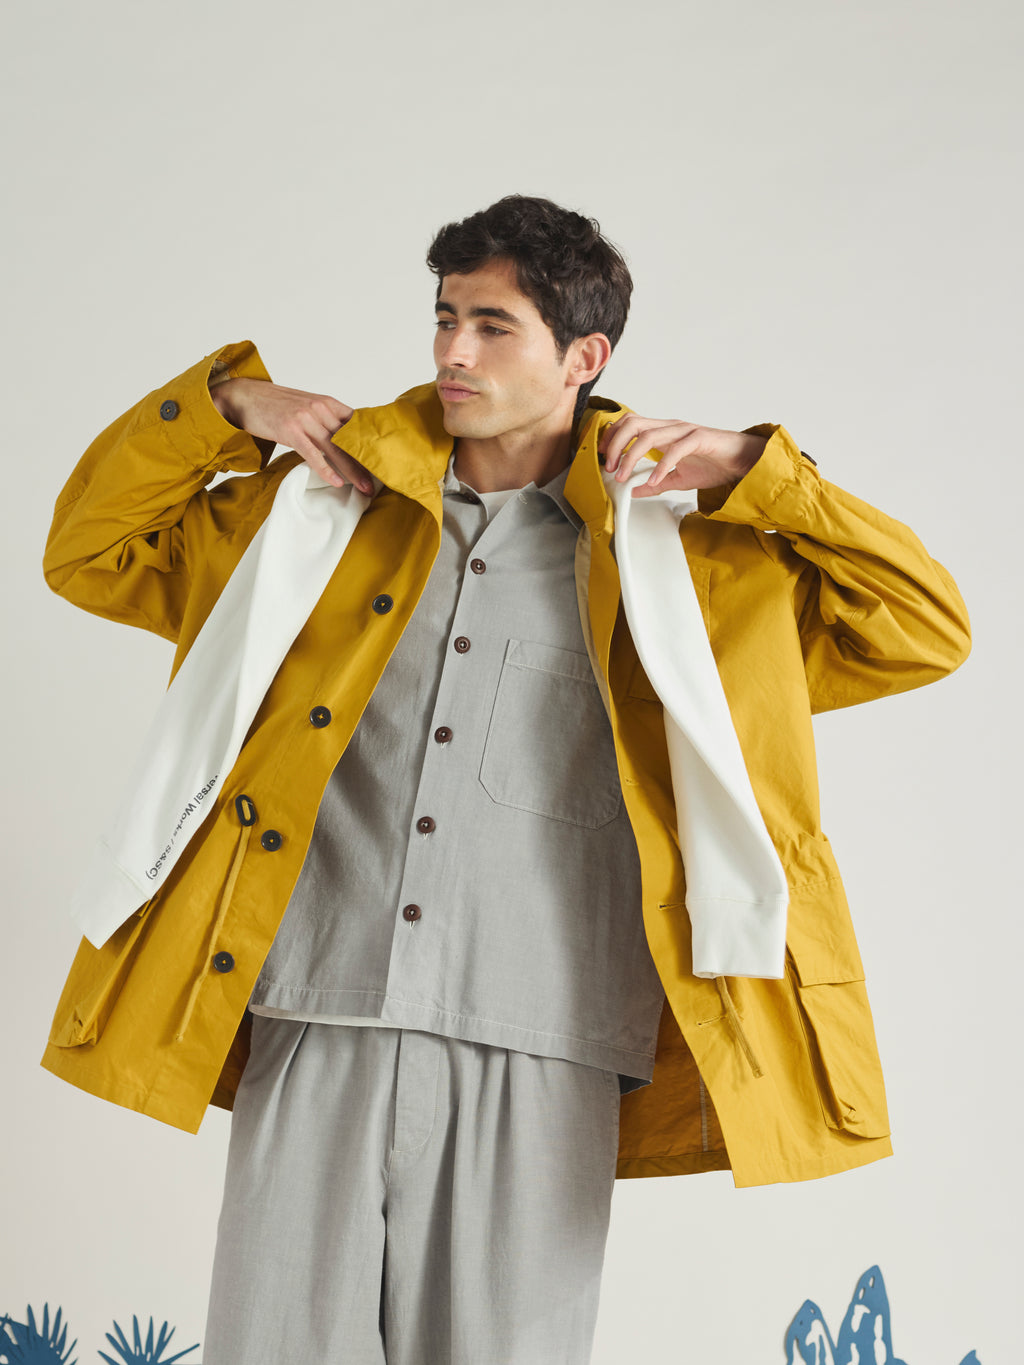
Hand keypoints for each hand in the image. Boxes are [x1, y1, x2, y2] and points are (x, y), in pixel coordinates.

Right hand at [210, 377, 372, 492]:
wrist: (245, 396)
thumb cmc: (275, 404)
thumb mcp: (306, 406)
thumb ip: (325, 418)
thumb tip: (343, 436)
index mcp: (326, 402)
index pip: (356, 424)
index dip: (369, 444)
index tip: (381, 461)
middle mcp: (319, 408)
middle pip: (349, 439)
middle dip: (365, 462)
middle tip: (377, 482)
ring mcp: (305, 419)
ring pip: (335, 449)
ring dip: (352, 471)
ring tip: (364, 487)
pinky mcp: (290, 430)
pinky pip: (313, 454)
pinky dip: (326, 469)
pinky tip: (337, 482)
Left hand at [598, 415, 766, 497]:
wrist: (743, 462)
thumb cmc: (713, 464)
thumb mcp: (678, 479)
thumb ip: (655, 483)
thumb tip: (633, 491)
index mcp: (664, 433)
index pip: (629, 424)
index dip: (612, 438)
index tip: (602, 458)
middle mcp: (671, 428)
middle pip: (633, 424)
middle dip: (615, 445)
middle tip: (610, 468)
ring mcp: (685, 431)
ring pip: (649, 435)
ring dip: (630, 457)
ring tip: (624, 477)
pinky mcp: (700, 439)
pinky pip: (676, 449)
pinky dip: (661, 466)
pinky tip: (654, 481)